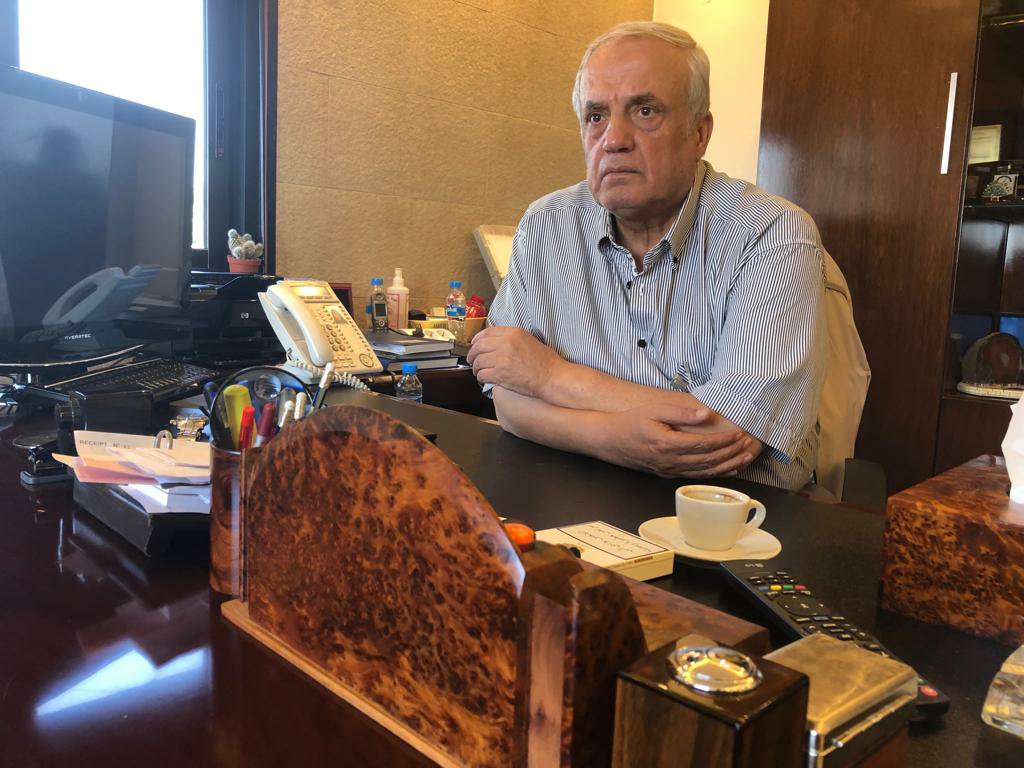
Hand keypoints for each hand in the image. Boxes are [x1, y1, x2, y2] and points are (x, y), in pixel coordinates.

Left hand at [467, 326, 563, 398]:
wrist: (551, 377)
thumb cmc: (545, 361)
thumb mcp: (529, 340)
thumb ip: (511, 338)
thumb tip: (496, 342)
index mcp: (513, 333)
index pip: (486, 332)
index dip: (477, 339)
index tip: (474, 344)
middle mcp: (505, 344)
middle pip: (478, 347)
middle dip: (472, 354)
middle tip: (471, 359)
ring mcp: (501, 359)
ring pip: (478, 362)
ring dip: (476, 368)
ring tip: (478, 371)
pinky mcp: (500, 374)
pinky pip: (482, 374)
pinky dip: (481, 377)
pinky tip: (484, 378)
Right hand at [599, 404, 757, 477]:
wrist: (610, 440)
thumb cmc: (631, 422)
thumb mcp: (653, 410)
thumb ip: (680, 412)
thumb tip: (705, 414)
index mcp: (667, 444)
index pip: (704, 445)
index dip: (724, 440)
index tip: (739, 433)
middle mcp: (670, 461)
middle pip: (708, 461)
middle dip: (731, 453)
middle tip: (748, 445)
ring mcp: (669, 470)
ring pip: (705, 472)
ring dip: (727, 466)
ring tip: (745, 458)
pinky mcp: (668, 474)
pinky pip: (696, 477)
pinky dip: (714, 474)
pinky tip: (727, 469)